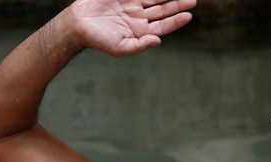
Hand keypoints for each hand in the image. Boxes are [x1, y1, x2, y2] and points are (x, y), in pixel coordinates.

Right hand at [68, 0, 196, 55]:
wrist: (78, 23)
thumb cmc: (99, 39)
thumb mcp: (120, 48)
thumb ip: (140, 45)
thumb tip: (158, 41)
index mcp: (141, 32)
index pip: (164, 26)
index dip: (177, 21)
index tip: (189, 15)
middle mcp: (139, 17)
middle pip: (163, 10)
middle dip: (178, 4)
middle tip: (193, 0)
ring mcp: (132, 5)